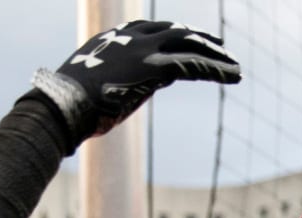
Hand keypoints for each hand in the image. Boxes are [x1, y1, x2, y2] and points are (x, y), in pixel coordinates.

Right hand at [31, 20, 240, 150]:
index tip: (191, 40)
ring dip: (216, 56)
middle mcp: (131, 37)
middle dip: (201, 39)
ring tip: (236, 67)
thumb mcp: (91, 86)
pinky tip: (231, 76)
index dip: (176, 34)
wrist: (65, 103)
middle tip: (222, 48)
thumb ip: (109, 82)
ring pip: (189, 45)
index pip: (152, 29)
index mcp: (114, 37)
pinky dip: (214, 70)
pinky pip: (192, 65)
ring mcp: (143, 50)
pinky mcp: (154, 68)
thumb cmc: (71, 103)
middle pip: (176, 32)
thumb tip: (111, 98)